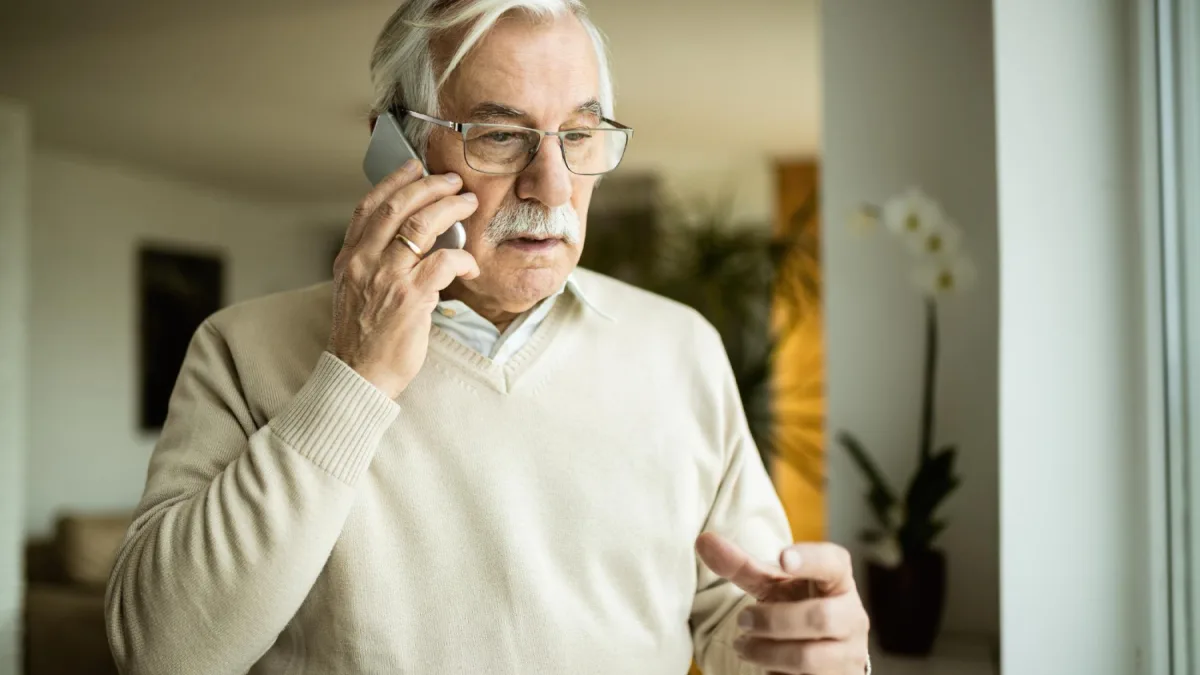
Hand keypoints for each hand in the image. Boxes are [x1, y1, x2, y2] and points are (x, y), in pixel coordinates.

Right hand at [327, 160, 479, 397]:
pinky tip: (471, 262)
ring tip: (468, 203)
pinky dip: (462, 256)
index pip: (368, 207)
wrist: (358, 375)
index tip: (413, 167)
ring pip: (421, 225)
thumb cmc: (363, 339)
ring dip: (450, 208)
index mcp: (349, 259)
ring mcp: (386, 278)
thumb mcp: (356, 292)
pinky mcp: (411, 298)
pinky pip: (444, 261)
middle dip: (429, 186)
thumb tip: (407, 241)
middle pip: (397, 207)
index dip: (393, 181)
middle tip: (453, 181)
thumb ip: (374, 264)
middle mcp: (364, 263)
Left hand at [696, 533, 869, 674]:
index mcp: (838, 582)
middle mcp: (852, 617)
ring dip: (768, 653)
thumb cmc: (795, 605)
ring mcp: (849, 655)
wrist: (821, 647)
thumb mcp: (770, 586)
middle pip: (820, 618)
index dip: (811, 559)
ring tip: (745, 646)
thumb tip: (703, 541)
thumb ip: (740, 565)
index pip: (835, 563)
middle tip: (743, 619)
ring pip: (809, 658)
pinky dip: (777, 674)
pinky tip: (765, 668)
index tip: (782, 557)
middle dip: (773, 621)